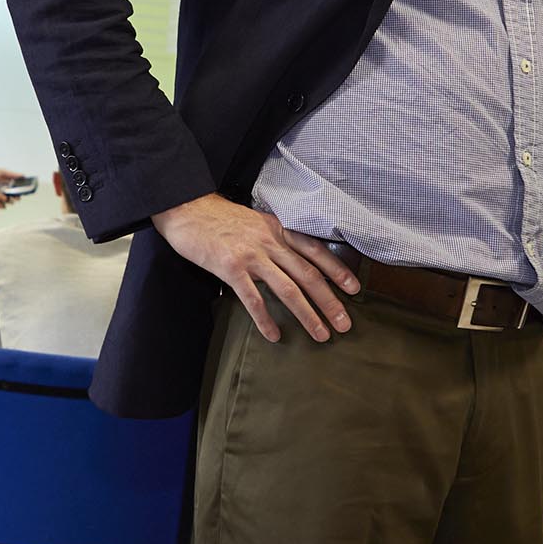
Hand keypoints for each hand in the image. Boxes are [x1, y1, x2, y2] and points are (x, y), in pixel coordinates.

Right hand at [152, 193, 358, 342]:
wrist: (188, 208)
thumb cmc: (220, 218)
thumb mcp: (256, 222)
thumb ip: (275, 238)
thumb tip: (295, 260)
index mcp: (278, 229)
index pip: (316, 250)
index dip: (337, 270)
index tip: (354, 289)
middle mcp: (270, 242)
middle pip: (308, 275)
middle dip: (330, 302)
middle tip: (344, 324)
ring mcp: (251, 255)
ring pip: (288, 289)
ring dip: (307, 315)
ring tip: (320, 335)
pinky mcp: (230, 268)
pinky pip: (253, 298)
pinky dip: (266, 319)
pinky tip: (275, 335)